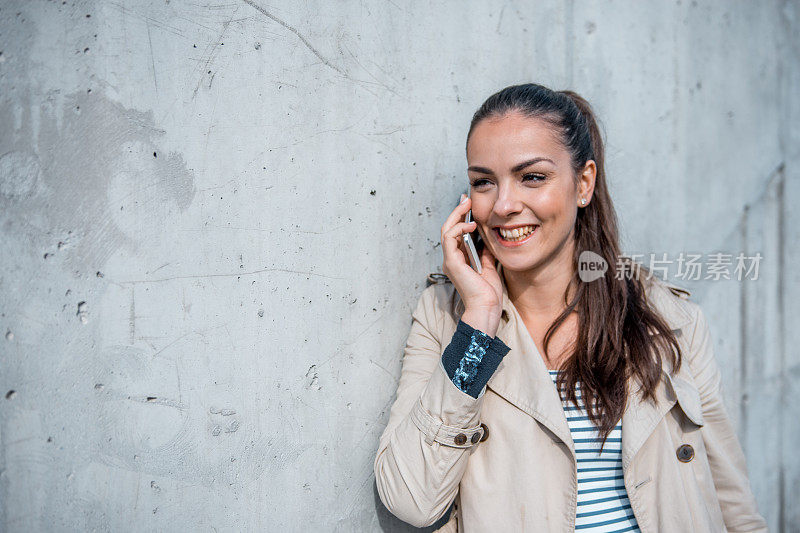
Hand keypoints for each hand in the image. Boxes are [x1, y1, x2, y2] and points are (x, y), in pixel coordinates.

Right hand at [440, 194, 503, 333]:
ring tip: (467, 205)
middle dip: (457, 212)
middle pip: (449, 229)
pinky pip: (449, 239)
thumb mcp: (489, 265)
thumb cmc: (488, 292)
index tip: (468, 204)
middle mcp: (451, 259)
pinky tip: (470, 224)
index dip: (461, 217)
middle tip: (465, 198)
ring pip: (446, 231)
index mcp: (459, 260)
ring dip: (456, 216)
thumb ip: (485, 251)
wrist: (486, 308)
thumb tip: (487, 236)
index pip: (456, 233)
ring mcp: (450, 260)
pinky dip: (458, 229)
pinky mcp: (452, 262)